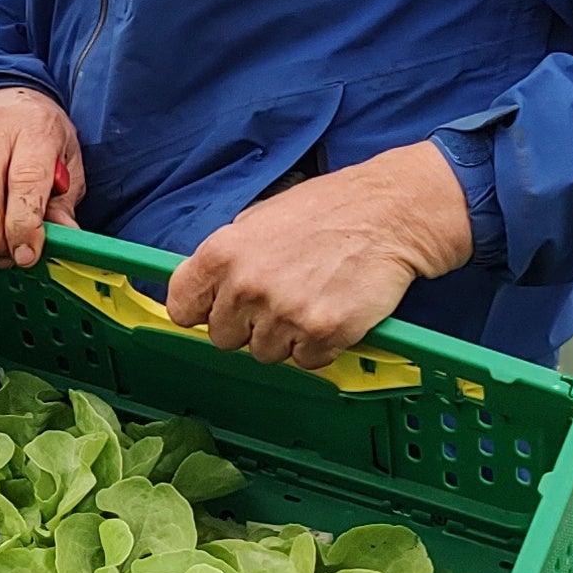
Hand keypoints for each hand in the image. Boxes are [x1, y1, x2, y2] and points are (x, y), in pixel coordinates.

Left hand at [163, 142, 472, 364]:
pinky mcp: (322, 334)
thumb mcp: (259, 219)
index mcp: (221, 254)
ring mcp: (284, 314)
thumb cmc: (326, 211)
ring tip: (311, 299)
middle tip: (281, 297)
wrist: (389, 213)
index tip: (216, 308)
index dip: (201, 310)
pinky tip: (333, 311)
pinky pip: (306, 361)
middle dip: (248, 325)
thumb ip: (227, 258)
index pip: (182, 307)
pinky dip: (320, 345)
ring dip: (286, 337)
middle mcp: (246, 287)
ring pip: (265, 354)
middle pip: (223, 338)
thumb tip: (205, 290)